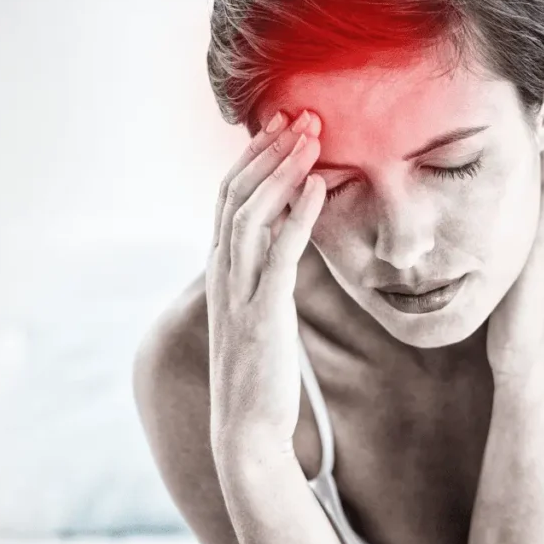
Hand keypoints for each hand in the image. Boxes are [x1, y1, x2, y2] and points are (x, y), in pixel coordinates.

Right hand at [206, 109, 324, 461]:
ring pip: (252, 213)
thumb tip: (285, 242)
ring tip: (312, 135)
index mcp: (222, 270)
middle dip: (268, 150)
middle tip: (299, 113)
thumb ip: (263, 275)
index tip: (280, 126)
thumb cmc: (257, 372)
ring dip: (283, 170)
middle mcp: (224, 273)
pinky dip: (299, 216)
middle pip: (237, 193)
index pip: (229, 198)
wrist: (245, 430)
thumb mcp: (255, 313)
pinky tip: (321, 187)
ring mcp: (239, 292)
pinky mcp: (264, 314)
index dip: (253, 158)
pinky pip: (280, 254)